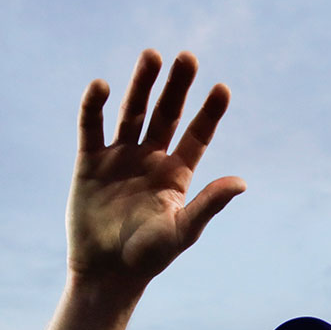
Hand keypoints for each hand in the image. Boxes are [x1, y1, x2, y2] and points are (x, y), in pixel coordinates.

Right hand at [67, 50, 245, 290]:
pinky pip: (92, 127)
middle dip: (177, 87)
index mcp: (176, 173)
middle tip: (187, 57)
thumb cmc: (149, 257)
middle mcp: (150, 158)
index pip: (197, 135)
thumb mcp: (183, 230)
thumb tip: (241, 182)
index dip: (210, 112)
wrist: (106, 273)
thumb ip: (209, 204)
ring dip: (141, 85)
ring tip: (151, 56)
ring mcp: (120, 157)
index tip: (222, 89)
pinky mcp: (89, 162)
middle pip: (166, 114)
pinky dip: (94, 106)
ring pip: (132, 112)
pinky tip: (102, 86)